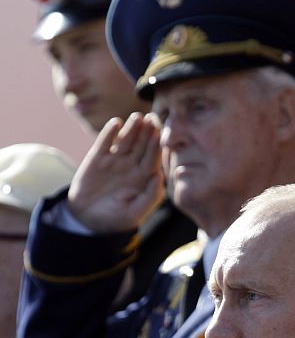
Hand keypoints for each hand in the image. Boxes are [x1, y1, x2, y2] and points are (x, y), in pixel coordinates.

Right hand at [68, 113, 164, 232]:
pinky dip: (109, 133)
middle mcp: (131, 165)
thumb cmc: (117, 218)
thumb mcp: (136, 212)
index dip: (156, 146)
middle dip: (147, 132)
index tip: (162, 135)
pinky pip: (104, 143)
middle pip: (141, 145)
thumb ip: (151, 196)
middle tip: (152, 119)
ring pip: (125, 141)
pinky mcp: (97, 159)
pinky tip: (115, 123)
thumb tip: (160, 177)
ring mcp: (114, 160)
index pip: (153, 158)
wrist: (89, 220)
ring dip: (131, 129)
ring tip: (137, 118)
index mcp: (144, 176)